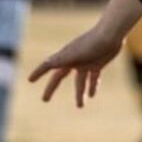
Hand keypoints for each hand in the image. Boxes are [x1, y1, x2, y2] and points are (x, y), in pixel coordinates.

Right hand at [27, 0, 141, 106]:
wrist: (111, 34)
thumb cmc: (92, 42)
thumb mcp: (75, 53)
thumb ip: (62, 58)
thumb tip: (47, 63)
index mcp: (65, 56)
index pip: (48, 65)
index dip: (39, 72)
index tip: (30, 80)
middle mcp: (73, 60)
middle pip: (59, 77)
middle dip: (52, 88)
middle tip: (44, 100)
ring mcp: (85, 62)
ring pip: (79, 81)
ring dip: (79, 93)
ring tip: (80, 106)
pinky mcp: (97, 63)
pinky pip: (93, 78)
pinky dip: (92, 86)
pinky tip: (92, 95)